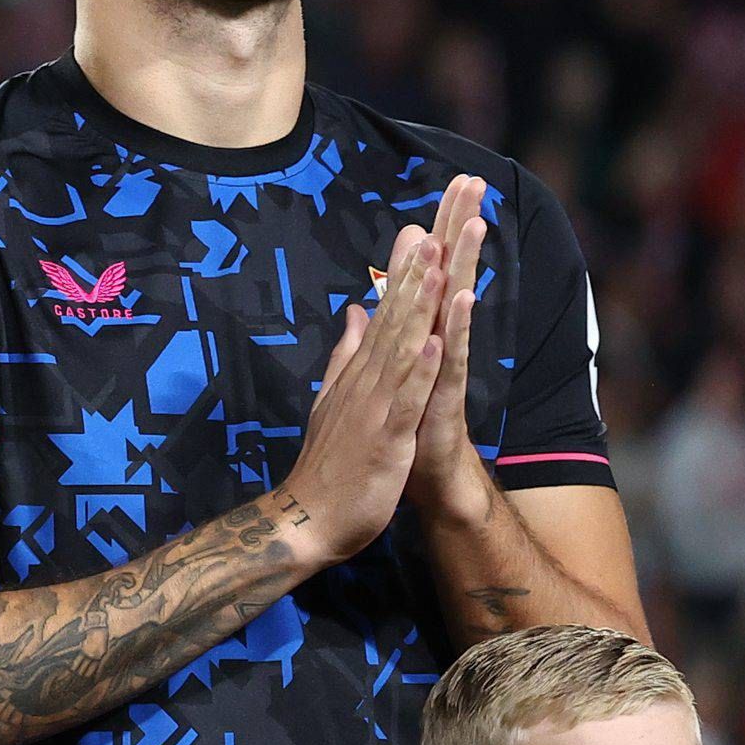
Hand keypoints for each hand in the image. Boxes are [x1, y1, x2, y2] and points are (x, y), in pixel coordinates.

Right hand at [277, 224, 447, 565]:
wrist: (308, 520)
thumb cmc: (329, 465)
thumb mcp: (337, 399)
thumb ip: (348, 353)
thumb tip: (357, 311)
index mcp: (361, 373)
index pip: (385, 313)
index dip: (403, 272)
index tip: (420, 227)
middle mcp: (366, 380)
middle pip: (395, 317)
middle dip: (416, 271)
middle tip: (432, 223)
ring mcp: (375, 406)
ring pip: (400, 348)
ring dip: (418, 305)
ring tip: (436, 264)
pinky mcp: (386, 436)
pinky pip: (406, 399)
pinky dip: (419, 370)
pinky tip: (435, 341)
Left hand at [406, 173, 493, 522]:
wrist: (407, 491)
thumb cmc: (397, 438)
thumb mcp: (381, 379)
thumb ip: (377, 336)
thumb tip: (370, 301)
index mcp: (419, 339)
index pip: (430, 275)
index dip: (439, 230)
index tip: (449, 185)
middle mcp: (437, 349)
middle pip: (450, 278)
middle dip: (459, 230)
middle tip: (473, 181)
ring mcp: (443, 373)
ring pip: (455, 311)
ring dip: (465, 268)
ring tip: (474, 224)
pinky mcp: (443, 401)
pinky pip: (451, 361)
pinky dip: (454, 330)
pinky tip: (463, 299)